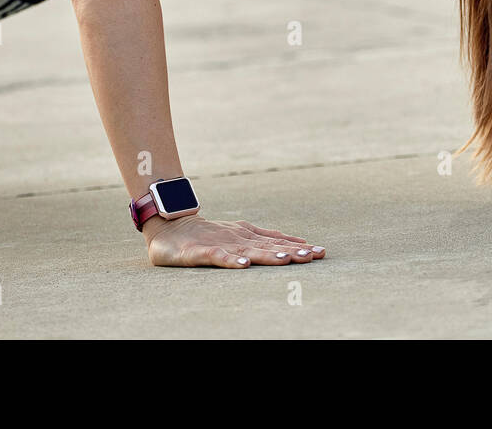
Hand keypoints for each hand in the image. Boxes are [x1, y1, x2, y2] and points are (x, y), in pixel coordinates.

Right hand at [143, 214, 324, 267]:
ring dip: (269, 256)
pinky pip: (219, 258)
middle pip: (270, 247)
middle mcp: (240, 239)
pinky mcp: (202, 253)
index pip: (278, 242)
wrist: (171, 225)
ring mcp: (222, 245)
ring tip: (287, 260)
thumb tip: (297, 243)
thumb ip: (266, 239)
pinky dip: (232, 261)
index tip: (320, 252)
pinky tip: (244, 266)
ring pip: (249, 251)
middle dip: (292, 251)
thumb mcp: (240, 235)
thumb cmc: (208, 234)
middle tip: (313, 255)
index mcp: (249, 236)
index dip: (299, 246)